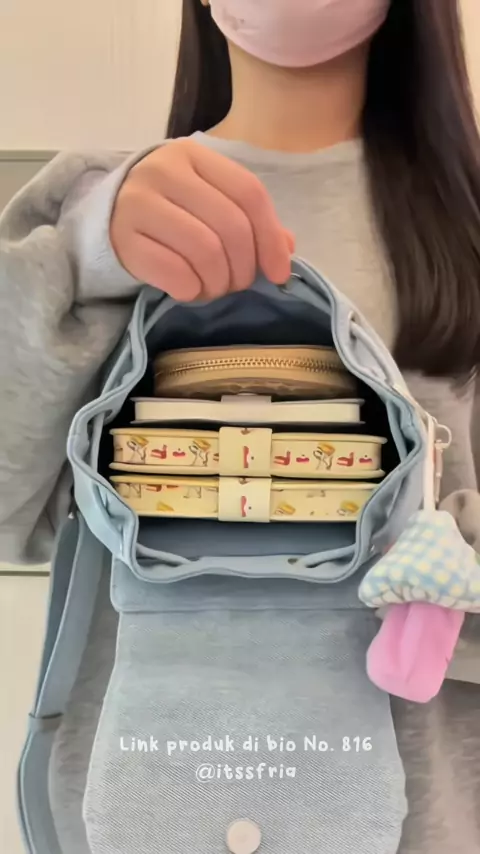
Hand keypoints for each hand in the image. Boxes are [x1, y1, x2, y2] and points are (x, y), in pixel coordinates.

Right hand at [110, 139, 293, 301]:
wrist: (105, 219)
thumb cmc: (169, 211)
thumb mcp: (207, 201)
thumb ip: (247, 219)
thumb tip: (287, 248)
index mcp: (193, 154)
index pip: (249, 193)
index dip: (271, 237)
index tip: (279, 273)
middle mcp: (163, 171)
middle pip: (230, 226)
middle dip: (244, 267)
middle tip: (238, 284)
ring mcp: (138, 203)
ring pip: (206, 252)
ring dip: (219, 282)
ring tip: (214, 288)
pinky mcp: (122, 239)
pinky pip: (176, 273)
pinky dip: (192, 290)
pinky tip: (189, 290)